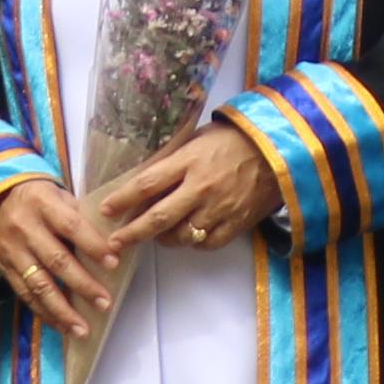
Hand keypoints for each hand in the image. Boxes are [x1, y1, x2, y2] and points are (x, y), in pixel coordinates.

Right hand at [0, 176, 123, 340]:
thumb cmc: (39, 199)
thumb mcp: (59, 196)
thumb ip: (80, 218)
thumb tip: (113, 245)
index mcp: (43, 204)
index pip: (71, 226)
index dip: (92, 245)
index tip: (114, 263)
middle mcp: (24, 228)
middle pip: (56, 260)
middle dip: (82, 285)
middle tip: (104, 303)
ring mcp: (11, 250)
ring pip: (38, 284)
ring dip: (62, 310)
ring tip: (82, 329)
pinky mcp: (3, 267)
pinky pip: (25, 294)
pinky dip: (45, 313)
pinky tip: (62, 326)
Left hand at [93, 120, 282, 255]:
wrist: (279, 150)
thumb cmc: (233, 140)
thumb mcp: (197, 140)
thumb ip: (173, 161)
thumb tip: (144, 182)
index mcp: (188, 161)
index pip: (147, 184)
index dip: (123, 200)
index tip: (105, 210)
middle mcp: (201, 187)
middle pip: (158, 218)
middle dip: (132, 234)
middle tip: (114, 244)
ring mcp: (219, 208)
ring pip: (181, 236)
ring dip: (163, 239)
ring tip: (156, 235)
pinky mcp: (236, 223)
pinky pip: (206, 243)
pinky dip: (193, 242)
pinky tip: (189, 234)